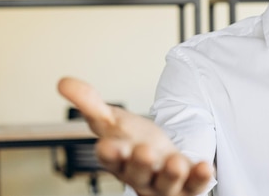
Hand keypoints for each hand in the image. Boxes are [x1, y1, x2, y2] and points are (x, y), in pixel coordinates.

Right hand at [57, 77, 212, 195]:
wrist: (161, 160)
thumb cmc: (133, 143)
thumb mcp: (111, 121)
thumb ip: (89, 103)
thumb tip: (63, 82)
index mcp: (119, 159)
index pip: (110, 159)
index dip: (109, 153)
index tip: (107, 146)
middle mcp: (140, 174)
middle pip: (138, 174)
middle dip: (140, 164)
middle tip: (144, 150)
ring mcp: (164, 182)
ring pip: (166, 184)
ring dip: (171, 174)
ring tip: (176, 162)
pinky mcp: (187, 184)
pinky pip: (194, 185)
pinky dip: (200, 177)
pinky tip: (206, 167)